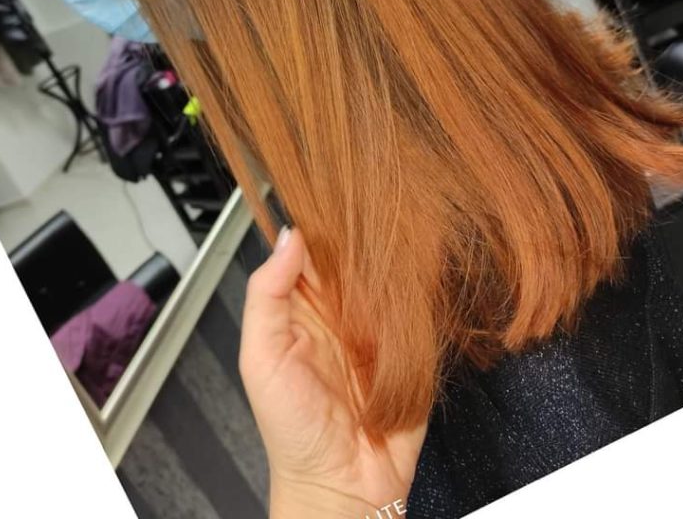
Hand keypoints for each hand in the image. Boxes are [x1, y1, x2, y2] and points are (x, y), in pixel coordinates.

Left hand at [239, 227, 427, 517]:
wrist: (342, 489)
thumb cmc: (293, 432)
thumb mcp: (261, 359)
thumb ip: (267, 296)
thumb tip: (288, 238)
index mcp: (299, 308)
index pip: (311, 250)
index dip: (321, 221)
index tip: (333, 192)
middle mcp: (339, 312)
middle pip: (352, 256)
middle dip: (363, 232)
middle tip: (373, 201)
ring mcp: (376, 328)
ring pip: (387, 275)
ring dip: (393, 258)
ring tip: (397, 230)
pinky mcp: (410, 348)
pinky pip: (418, 309)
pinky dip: (420, 292)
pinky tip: (419, 273)